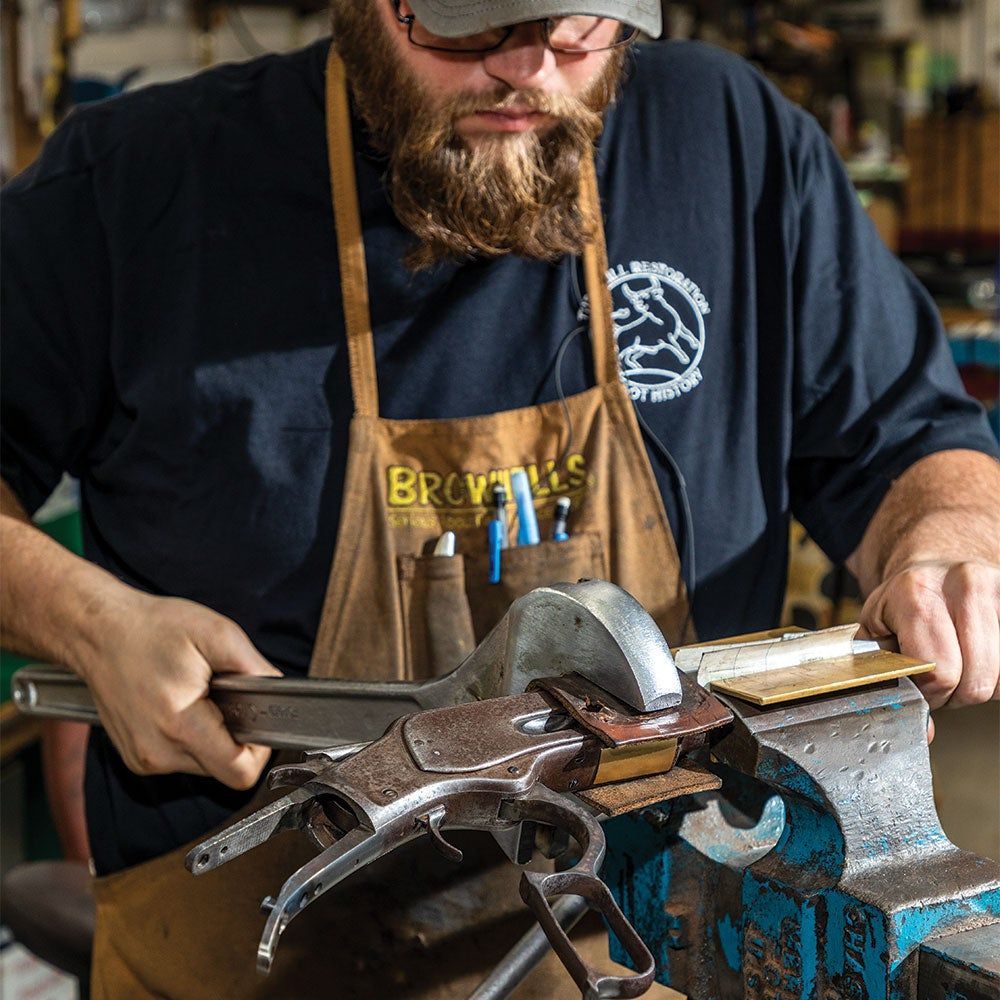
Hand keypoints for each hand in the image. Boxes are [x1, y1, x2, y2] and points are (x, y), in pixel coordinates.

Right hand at [74, 592, 280, 788]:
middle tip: (222, 695)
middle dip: (234, 734)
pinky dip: (190, 736)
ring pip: (204, 764)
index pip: (239, 772)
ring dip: (212, 735)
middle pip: (224, 768)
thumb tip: (278, 691)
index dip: (260, 749)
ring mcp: (143, 759)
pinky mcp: (137, 758)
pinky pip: (182, 758)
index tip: (256, 718)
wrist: (99, 632)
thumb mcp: (218, 633)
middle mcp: (157, 752)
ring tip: (197, 695)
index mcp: (180, 724)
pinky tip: (179, 705)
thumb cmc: (153, 629)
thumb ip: (255, 667)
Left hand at [858, 559, 999, 710]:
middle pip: (976, 680)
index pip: (938, 671)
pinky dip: (999, 675)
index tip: (921, 688)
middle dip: (955, 693)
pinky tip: (981, 658)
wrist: (937, 561)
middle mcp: (964, 584)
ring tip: (961, 664)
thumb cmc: (905, 599)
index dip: (929, 692)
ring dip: (981, 684)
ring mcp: (999, 589)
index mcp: (917, 591)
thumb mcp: (878, 629)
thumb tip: (924, 731)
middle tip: (941, 680)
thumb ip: (887, 678)